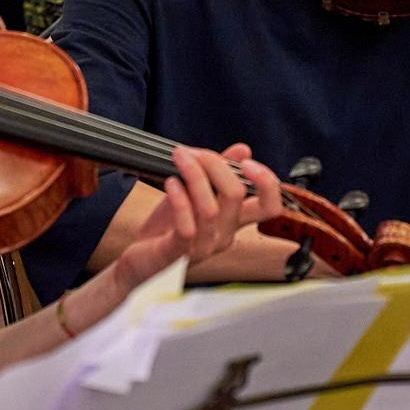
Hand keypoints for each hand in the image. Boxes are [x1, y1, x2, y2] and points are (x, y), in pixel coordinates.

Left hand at [112, 144, 281, 293]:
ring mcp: (203, 248)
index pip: (270, 207)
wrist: (138, 259)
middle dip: (214, 163)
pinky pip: (187, 227)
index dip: (267, 182)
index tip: (246, 161)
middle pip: (236, 195)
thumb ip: (217, 173)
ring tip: (178, 160)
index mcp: (233, 221)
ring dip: (193, 175)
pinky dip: (179, 200)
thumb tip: (243, 149)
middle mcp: (224, 235)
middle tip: (192, 153)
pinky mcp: (178, 255)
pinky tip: (170, 183)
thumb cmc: (166, 228)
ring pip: (210, 208)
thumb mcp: (193, 193)